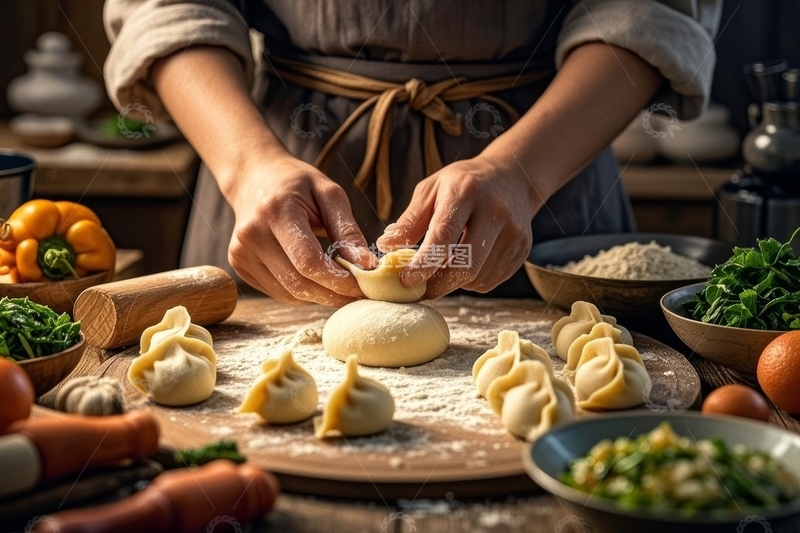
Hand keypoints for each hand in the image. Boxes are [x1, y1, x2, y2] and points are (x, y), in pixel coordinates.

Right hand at [225, 153, 376, 305]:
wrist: (253, 177)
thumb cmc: (297, 183)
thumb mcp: (328, 194)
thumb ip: (347, 229)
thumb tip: (366, 264)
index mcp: (275, 211)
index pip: (308, 261)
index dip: (338, 280)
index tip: (362, 285)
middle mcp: (252, 235)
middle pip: (299, 283)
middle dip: (334, 294)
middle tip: (358, 293)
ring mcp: (241, 253)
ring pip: (290, 294)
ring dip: (321, 296)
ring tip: (341, 286)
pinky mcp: (240, 266)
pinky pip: (279, 293)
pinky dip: (304, 293)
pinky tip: (317, 280)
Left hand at [376, 155, 538, 298]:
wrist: (512, 176)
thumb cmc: (463, 183)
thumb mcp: (431, 189)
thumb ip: (410, 219)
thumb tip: (385, 246)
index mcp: (466, 192)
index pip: (444, 234)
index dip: (424, 262)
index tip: (406, 280)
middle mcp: (495, 212)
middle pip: (467, 264)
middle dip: (439, 284)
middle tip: (418, 289)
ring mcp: (513, 233)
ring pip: (477, 277)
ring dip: (454, 282)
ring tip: (444, 266)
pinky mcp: (522, 250)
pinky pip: (490, 281)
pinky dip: (470, 281)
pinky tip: (465, 262)